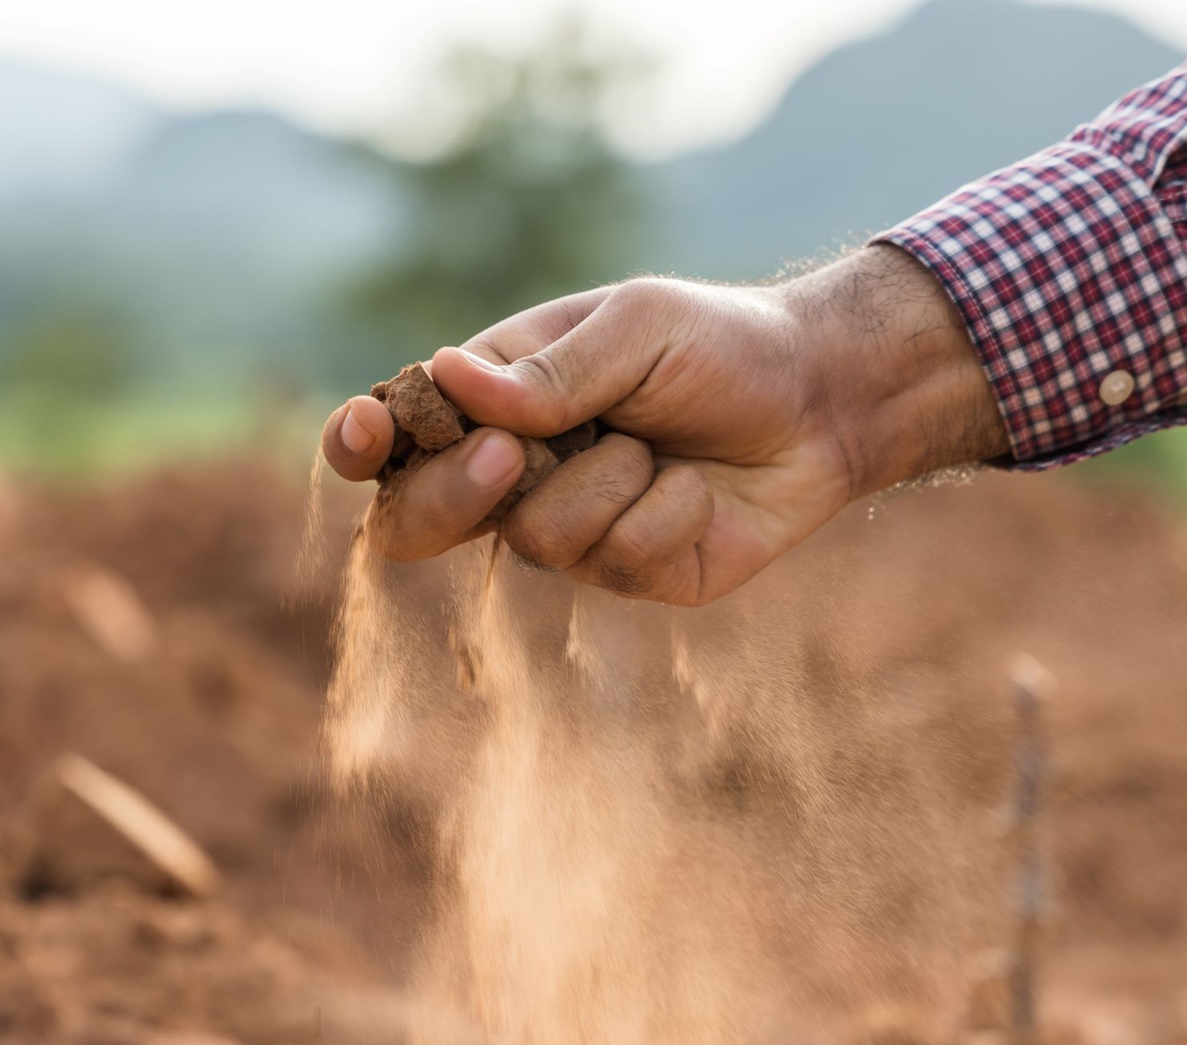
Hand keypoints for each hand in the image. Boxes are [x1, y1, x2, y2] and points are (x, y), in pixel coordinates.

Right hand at [320, 244, 1006, 605]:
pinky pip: (616, 560)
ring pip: (532, 542)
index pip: (398, 436)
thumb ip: (551, 370)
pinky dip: (666, 513)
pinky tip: (697, 489)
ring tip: (658, 448)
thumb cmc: (720, 346)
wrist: (823, 403)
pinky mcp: (629, 574)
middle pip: (419, 518)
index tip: (362, 435)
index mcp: (497, 398)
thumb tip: (449, 380)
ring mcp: (569, 531)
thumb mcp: (637, 328)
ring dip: (606, 485)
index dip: (362, 443)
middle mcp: (516, 473)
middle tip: (513, 457)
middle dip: (456, 494)